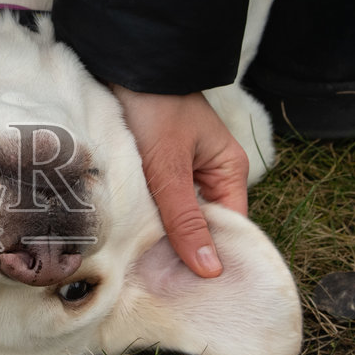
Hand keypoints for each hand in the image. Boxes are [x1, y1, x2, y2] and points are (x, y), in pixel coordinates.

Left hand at [110, 85, 249, 277]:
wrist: (124, 63)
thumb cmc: (154, 108)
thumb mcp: (169, 169)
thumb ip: (185, 219)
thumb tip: (211, 270)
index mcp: (229, 170)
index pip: (230, 228)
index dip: (214, 257)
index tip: (193, 291)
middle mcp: (211, 172)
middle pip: (203, 224)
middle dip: (184, 250)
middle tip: (163, 287)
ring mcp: (183, 169)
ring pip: (178, 214)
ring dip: (162, 234)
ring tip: (146, 270)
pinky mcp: (158, 165)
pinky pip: (159, 201)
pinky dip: (149, 216)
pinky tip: (133, 238)